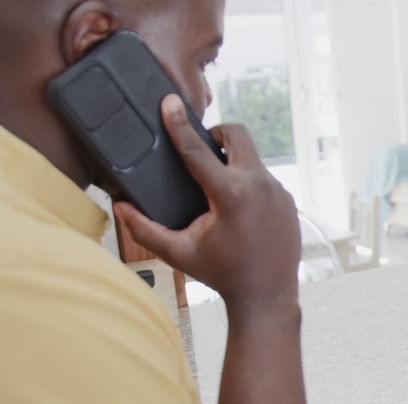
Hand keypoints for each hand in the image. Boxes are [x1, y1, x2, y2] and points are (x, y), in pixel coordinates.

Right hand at [113, 94, 300, 313]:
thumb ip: (145, 230)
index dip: (179, 124)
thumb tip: (119, 207)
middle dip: (218, 135)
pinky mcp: (288, 201)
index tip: (169, 102)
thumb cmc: (223, 275)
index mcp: (231, 195)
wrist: (268, 296)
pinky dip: (249, 183)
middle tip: (203, 150)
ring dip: (234, 163)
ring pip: (253, 159)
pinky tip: (238, 204)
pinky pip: (266, 179)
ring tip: (217, 185)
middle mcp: (259, 186)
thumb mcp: (179, 254)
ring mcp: (278, 192)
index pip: (198, 150)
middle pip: (238, 135)